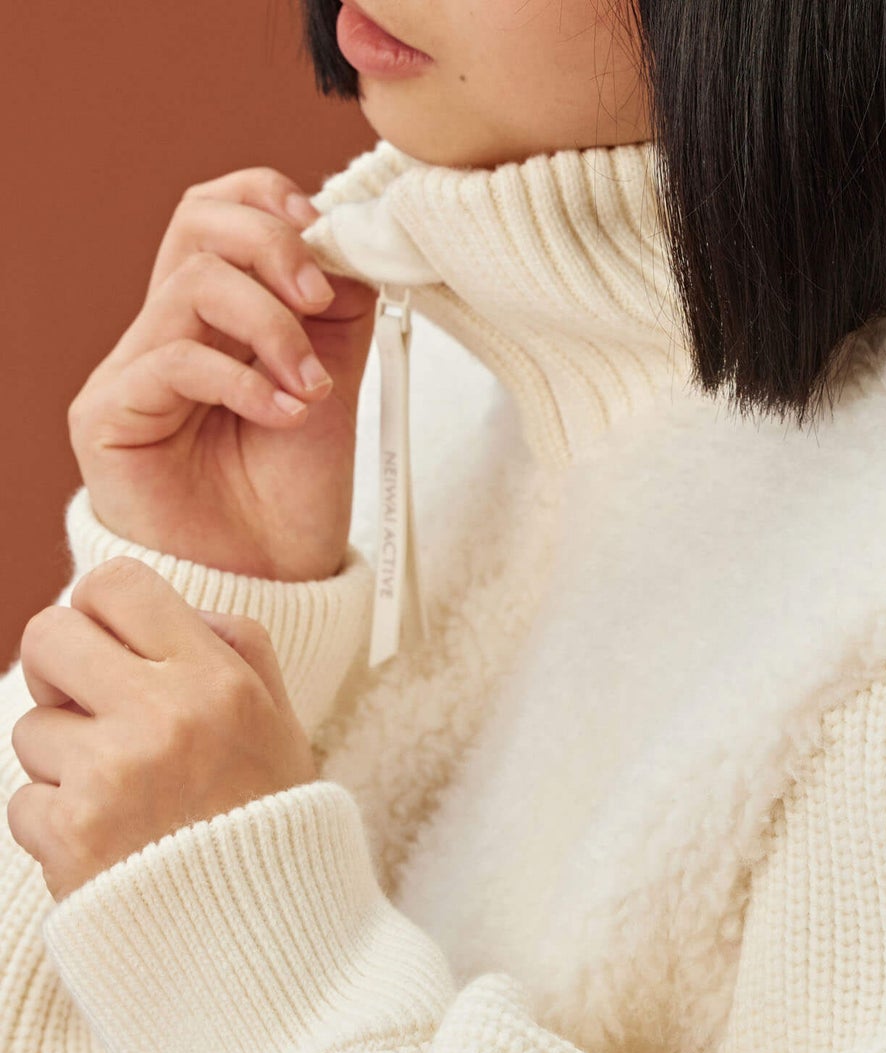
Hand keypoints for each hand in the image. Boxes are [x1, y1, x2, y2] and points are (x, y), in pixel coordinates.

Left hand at [8, 558, 317, 902]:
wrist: (273, 954)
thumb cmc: (275, 836)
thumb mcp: (285, 731)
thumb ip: (240, 656)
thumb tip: (182, 612)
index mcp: (219, 683)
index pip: (118, 584)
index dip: (99, 610)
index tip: (110, 650)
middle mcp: (164, 719)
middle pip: (46, 636)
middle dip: (57, 673)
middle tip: (88, 714)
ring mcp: (112, 778)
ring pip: (31, 731)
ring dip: (64, 767)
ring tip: (125, 807)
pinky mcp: (71, 838)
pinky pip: (24, 803)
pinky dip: (58, 830)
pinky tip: (111, 852)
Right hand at [68, 165, 376, 582]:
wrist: (269, 589)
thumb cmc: (288, 504)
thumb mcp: (329, 392)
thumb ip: (332, 321)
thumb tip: (349, 249)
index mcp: (214, 319)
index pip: (217, 214)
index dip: (267, 203)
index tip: (329, 233)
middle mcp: (166, 332)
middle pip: (196, 224)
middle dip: (272, 246)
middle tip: (321, 298)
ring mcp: (132, 371)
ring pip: (192, 285)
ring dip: (272, 327)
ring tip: (312, 387)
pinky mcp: (109, 416)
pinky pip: (173, 360)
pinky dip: (243, 380)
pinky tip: (286, 415)